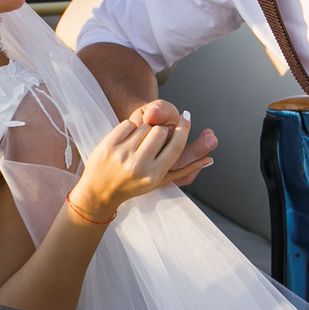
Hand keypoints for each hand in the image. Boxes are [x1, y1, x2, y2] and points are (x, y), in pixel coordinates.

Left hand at [69, 108, 212, 224]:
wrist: (99, 191)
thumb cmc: (133, 185)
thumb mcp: (159, 181)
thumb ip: (184, 169)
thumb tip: (209, 159)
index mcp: (154, 174)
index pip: (176, 146)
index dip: (184, 129)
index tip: (185, 118)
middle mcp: (139, 165)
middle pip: (161, 131)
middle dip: (159, 131)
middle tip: (153, 139)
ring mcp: (122, 155)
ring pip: (144, 127)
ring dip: (143, 130)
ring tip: (136, 145)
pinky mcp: (108, 145)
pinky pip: (128, 124)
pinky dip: (129, 128)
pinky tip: (125, 141)